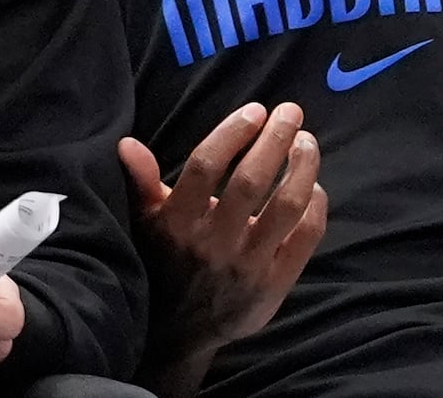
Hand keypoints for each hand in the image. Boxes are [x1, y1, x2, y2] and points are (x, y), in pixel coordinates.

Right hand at [120, 102, 324, 359]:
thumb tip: (127, 143)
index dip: (232, 133)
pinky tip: (314, 185)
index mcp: (177, 222)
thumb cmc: (163, 263)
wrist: (179, 333)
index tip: (255, 110)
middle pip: (251, 181)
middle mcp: (212, 243)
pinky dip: (315, 207)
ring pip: (286, 207)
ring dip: (303, 168)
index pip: (205, 166)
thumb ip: (141, 182)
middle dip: (276, 139)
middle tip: (291, 112)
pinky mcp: (274, 285)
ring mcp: (247, 266)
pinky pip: (305, 239)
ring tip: (307, 142)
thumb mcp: (144, 224)